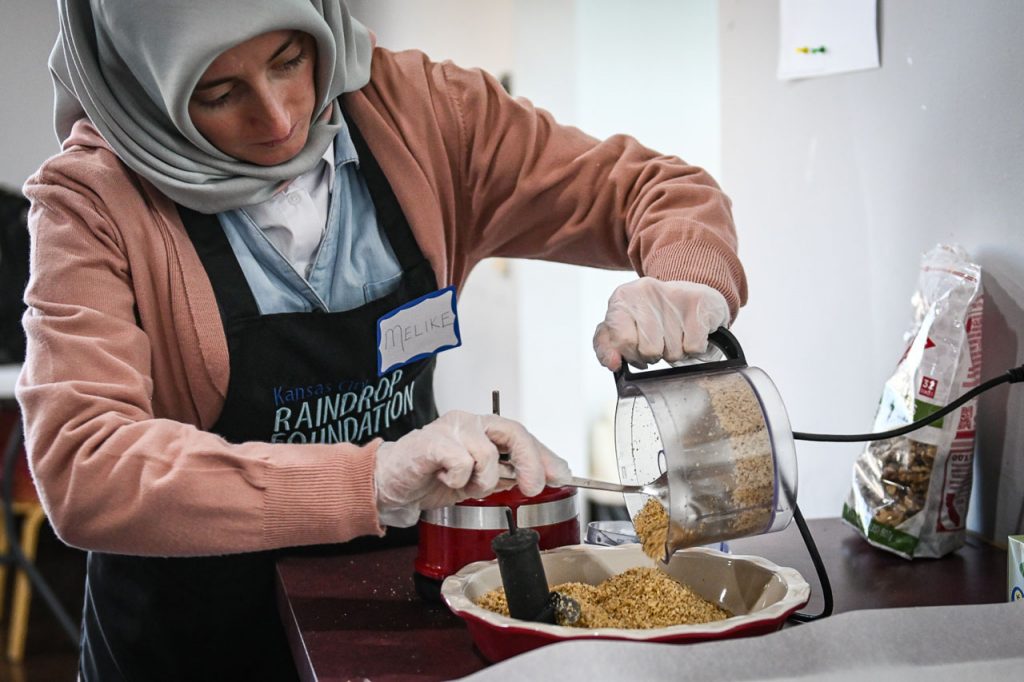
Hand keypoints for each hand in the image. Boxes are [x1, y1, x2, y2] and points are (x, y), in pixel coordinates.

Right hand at [374, 411, 571, 526]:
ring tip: (464, 484)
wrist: (389, 483)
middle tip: (534, 487)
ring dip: (482, 480)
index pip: (523, 436)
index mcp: (483, 430)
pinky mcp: (432, 441)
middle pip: (514, 431)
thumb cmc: (430, 477)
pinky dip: (457, 478)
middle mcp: (470, 423)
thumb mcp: (475, 481)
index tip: (563, 476)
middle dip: (531, 462)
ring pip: (488, 452)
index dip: (545, 456)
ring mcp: (451, 428)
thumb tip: (539, 479)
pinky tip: (443, 478)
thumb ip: (504, 476)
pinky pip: (461, 461)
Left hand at [593, 277, 729, 370]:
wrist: (687, 296)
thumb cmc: (651, 316)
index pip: (622, 341)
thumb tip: (613, 364)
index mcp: (622, 298)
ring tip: (674, 334)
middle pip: (649, 350)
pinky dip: (692, 348)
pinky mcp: (698, 301)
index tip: (636, 352)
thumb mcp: (620, 328)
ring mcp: (673, 294)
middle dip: (654, 355)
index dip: (631, 355)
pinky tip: (688, 332)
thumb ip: (606, 348)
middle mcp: (645, 291)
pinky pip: (694, 347)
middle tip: (658, 342)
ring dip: (674, 351)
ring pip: (673, 352)